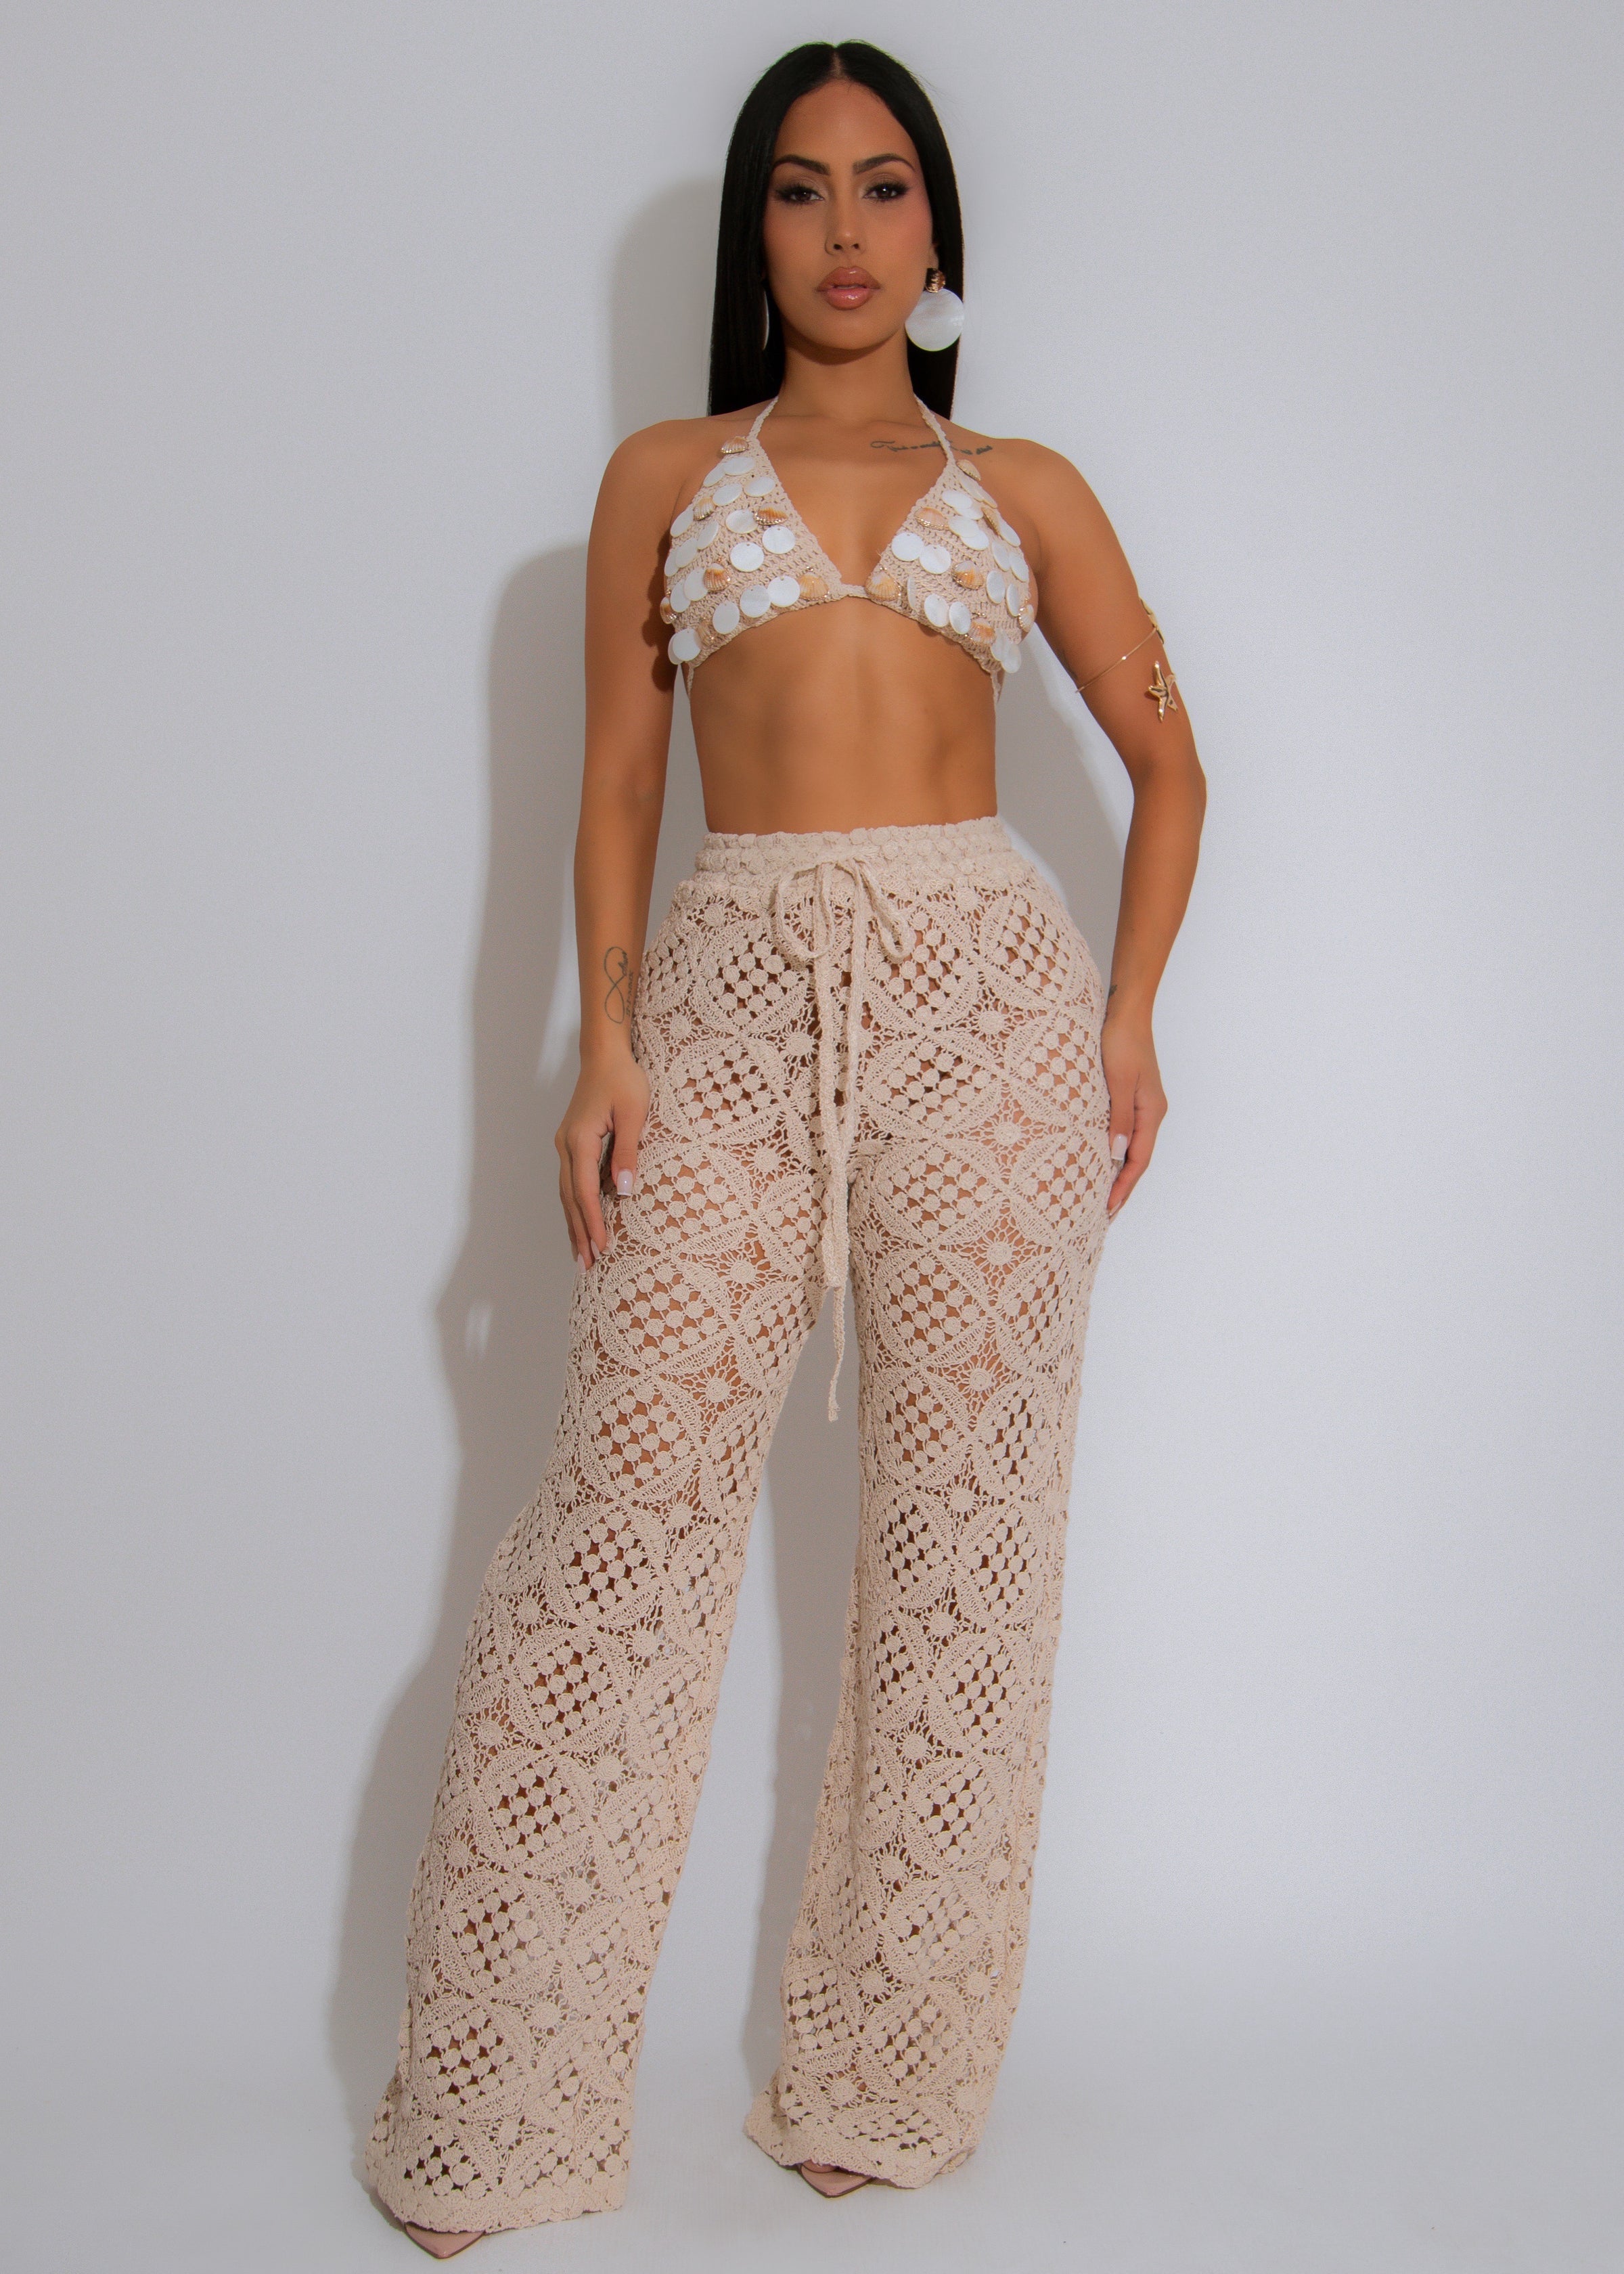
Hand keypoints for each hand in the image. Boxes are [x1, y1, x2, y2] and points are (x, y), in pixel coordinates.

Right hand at [555, 1051, 649, 1270]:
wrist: (605, 1054)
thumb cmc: (624, 1079)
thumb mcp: (634, 1113)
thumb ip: (628, 1151)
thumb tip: (623, 1190)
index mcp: (580, 1139)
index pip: (584, 1190)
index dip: (592, 1221)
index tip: (600, 1246)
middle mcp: (566, 1145)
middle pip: (569, 1198)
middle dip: (578, 1232)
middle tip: (587, 1265)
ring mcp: (565, 1145)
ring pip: (566, 1193)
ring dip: (573, 1224)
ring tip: (580, 1254)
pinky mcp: (572, 1143)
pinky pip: (570, 1182)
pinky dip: (575, 1206)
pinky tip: (581, 1222)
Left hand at [1100, 1013, 1165, 1220]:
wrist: (1126, 1012)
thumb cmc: (1121, 1041)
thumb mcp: (1117, 1080)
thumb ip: (1118, 1118)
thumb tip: (1116, 1154)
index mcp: (1151, 1112)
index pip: (1138, 1161)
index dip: (1123, 1187)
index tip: (1108, 1209)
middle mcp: (1151, 1112)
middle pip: (1137, 1160)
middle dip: (1122, 1189)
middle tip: (1104, 1216)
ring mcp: (1143, 1105)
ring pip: (1132, 1148)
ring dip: (1118, 1174)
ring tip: (1101, 1197)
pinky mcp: (1132, 1097)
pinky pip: (1125, 1134)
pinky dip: (1115, 1153)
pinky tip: (1102, 1161)